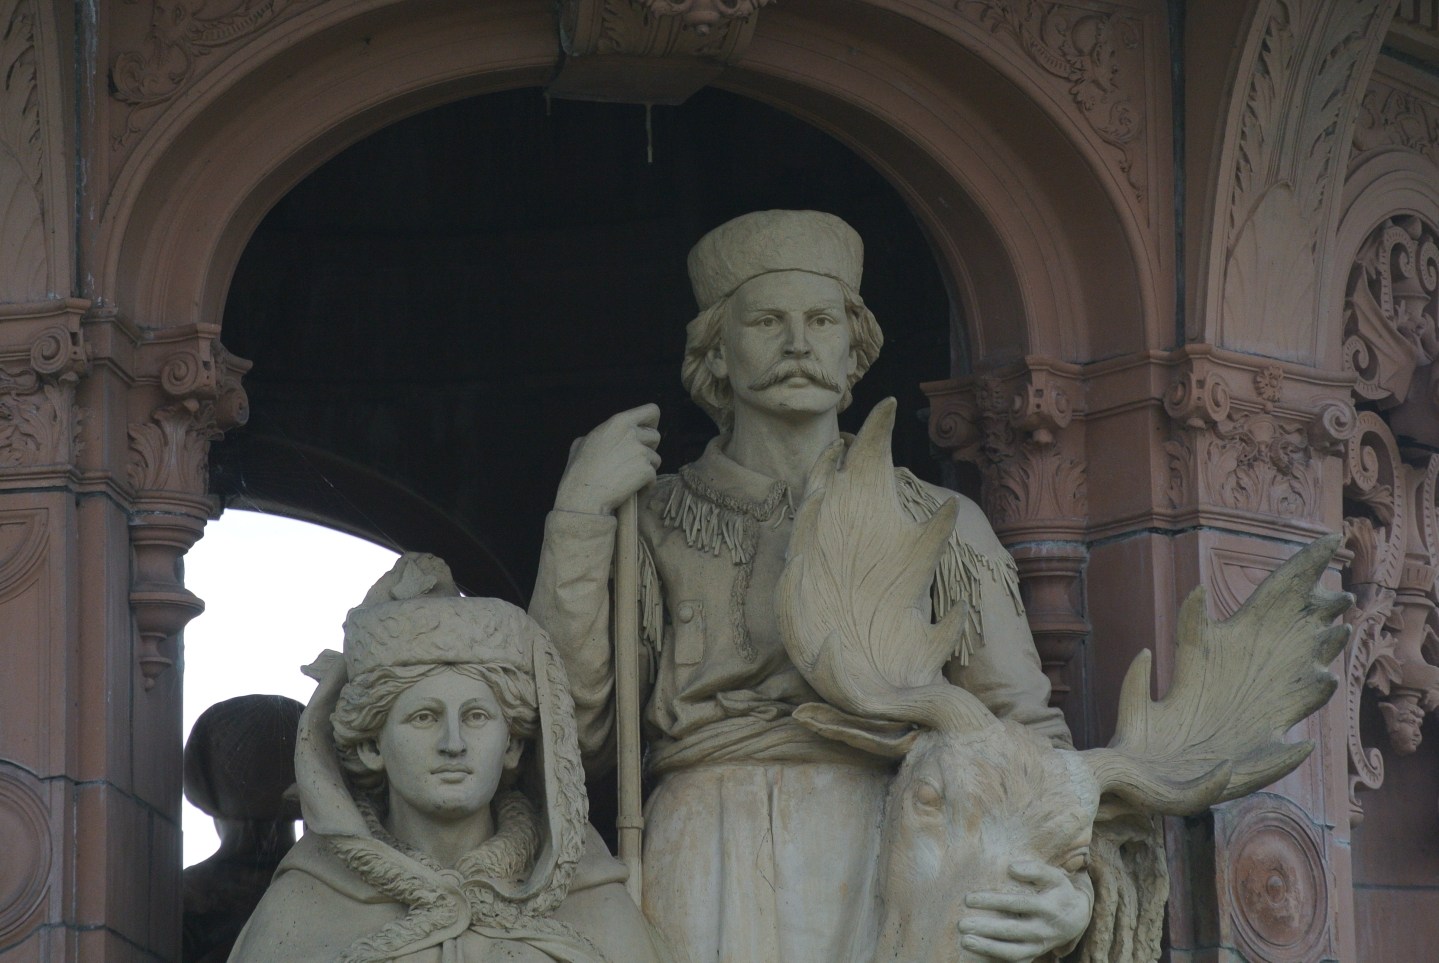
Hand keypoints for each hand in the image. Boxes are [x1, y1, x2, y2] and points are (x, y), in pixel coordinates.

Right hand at [553, 404, 661, 515]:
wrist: (584, 497)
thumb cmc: (579, 473)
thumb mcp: (580, 444)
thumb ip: (598, 435)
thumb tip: (602, 436)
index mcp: (618, 422)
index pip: (652, 411)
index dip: (651, 423)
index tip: (645, 433)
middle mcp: (632, 434)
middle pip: (656, 436)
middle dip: (648, 448)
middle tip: (632, 461)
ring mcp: (641, 452)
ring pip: (656, 459)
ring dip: (646, 468)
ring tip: (628, 478)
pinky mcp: (647, 471)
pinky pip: (654, 478)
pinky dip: (645, 486)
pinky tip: (631, 491)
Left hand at [957, 860, 1092, 961]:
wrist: (1077, 917)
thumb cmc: (1058, 891)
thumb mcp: (1054, 876)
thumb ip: (1035, 869)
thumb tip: (1011, 867)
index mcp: (1048, 906)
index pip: (1017, 904)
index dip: (993, 901)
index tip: (968, 899)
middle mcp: (1044, 929)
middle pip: (1012, 930)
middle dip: (986, 928)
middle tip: (961, 924)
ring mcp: (1040, 945)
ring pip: (1013, 951)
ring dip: (988, 948)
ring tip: (965, 941)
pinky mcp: (1035, 954)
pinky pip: (1016, 960)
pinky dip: (998, 958)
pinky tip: (979, 952)